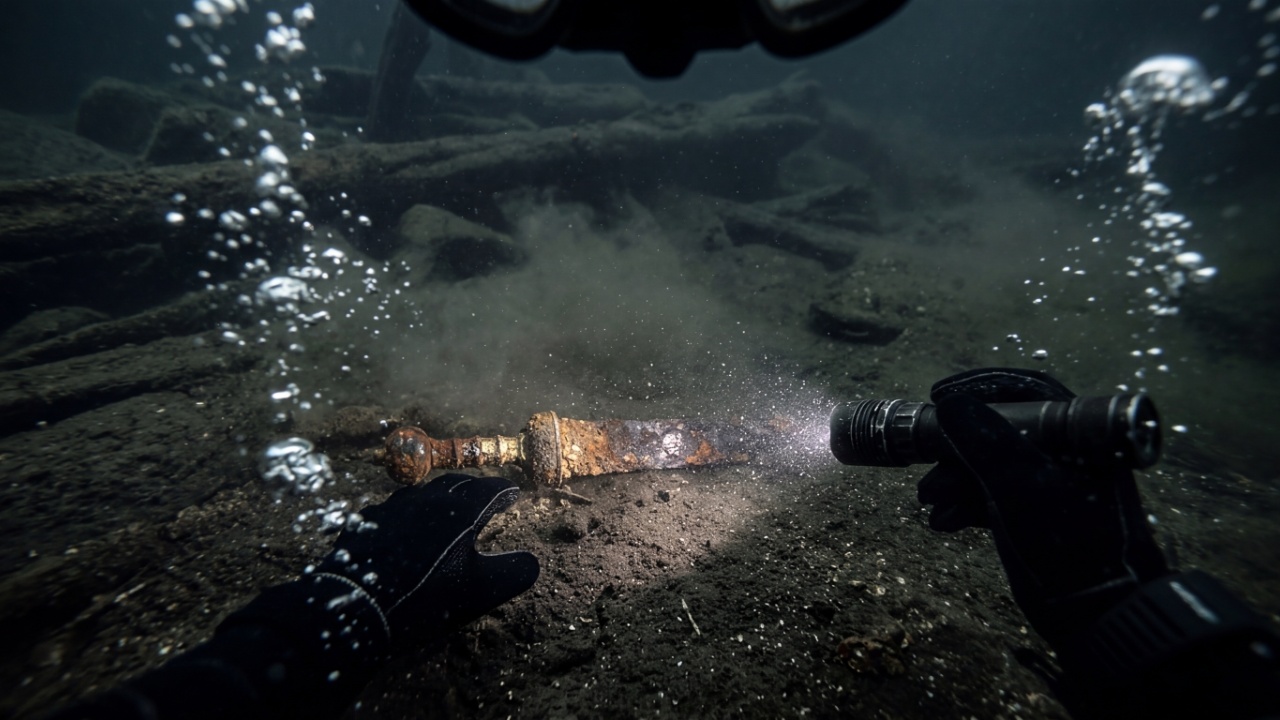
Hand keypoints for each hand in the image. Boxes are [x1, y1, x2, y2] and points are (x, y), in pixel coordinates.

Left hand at [314, 473, 539, 648]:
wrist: (359, 606)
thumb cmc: (428, 597)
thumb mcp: (481, 591)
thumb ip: (513, 573)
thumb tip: (533, 562)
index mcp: (461, 511)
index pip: (491, 489)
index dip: (505, 491)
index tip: (514, 493)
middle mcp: (429, 499)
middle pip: (457, 484)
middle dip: (475, 488)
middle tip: (485, 497)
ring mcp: (394, 506)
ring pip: (425, 492)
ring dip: (442, 497)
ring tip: (448, 508)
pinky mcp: (368, 521)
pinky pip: (396, 508)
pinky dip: (412, 513)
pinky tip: (408, 528)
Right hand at [916, 368, 1168, 646]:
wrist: (1096, 614)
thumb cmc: (1070, 540)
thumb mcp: (1022, 484)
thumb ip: (984, 440)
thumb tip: (948, 403)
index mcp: (1082, 436)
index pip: (1030, 393)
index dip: (982, 390)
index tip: (940, 397)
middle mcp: (1066, 454)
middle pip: (1001, 431)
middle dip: (956, 449)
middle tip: (925, 459)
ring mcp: (1048, 486)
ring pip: (990, 467)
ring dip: (953, 481)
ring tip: (928, 500)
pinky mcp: (1033, 516)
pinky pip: (991, 497)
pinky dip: (964, 506)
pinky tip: (942, 521)